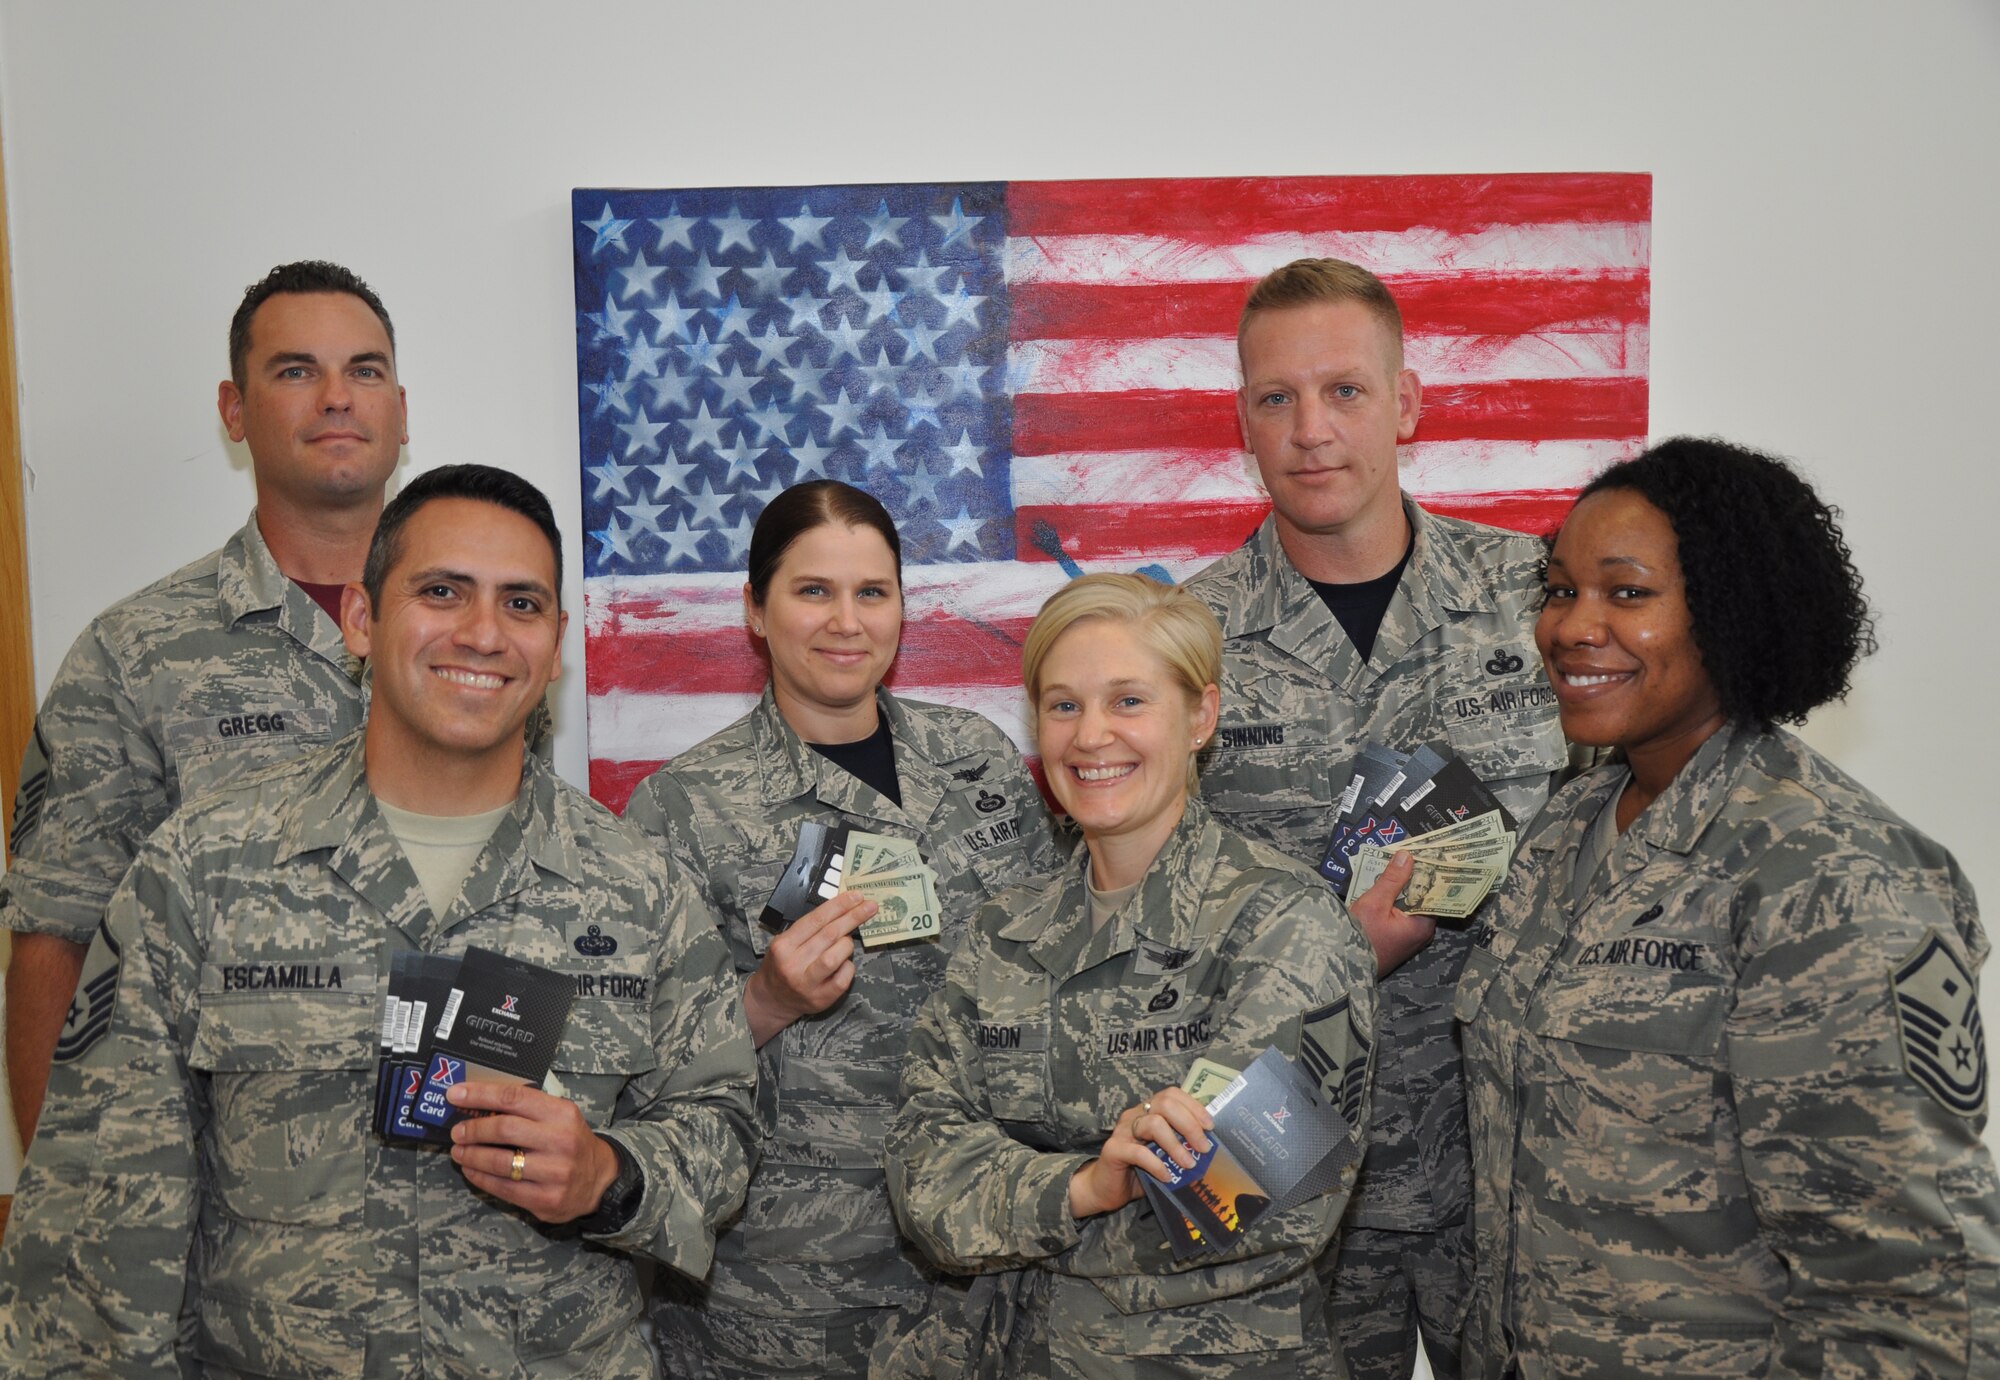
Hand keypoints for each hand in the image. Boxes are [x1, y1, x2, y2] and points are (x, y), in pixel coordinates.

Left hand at [446, 1080, 620, 1223]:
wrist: (600, 1179)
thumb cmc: (571, 1142)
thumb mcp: (559, 1117)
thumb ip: (527, 1110)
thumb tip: (480, 1104)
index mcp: (562, 1113)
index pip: (514, 1098)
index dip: (480, 1095)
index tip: (456, 1094)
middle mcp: (561, 1141)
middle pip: (504, 1129)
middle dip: (473, 1129)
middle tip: (457, 1131)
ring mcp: (554, 1172)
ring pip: (500, 1162)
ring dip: (472, 1155)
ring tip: (459, 1151)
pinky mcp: (546, 1199)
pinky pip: (504, 1188)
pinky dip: (481, 1178)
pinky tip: (472, 1170)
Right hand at [742, 891, 876, 1046]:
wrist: (772, 999)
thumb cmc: (782, 966)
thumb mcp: (786, 943)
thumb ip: (810, 929)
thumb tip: (842, 909)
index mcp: (784, 945)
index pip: (815, 920)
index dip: (839, 906)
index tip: (856, 896)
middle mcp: (793, 964)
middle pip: (829, 935)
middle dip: (853, 918)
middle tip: (870, 907)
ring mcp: (807, 983)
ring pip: (836, 956)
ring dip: (847, 945)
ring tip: (847, 942)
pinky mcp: (821, 998)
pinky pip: (843, 978)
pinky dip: (849, 967)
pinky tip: (845, 963)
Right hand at [1068, 1086, 1213, 1218]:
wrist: (1106, 1189)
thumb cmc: (1139, 1170)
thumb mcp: (1164, 1154)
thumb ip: (1180, 1144)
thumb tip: (1209, 1145)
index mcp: (1148, 1110)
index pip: (1171, 1094)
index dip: (1193, 1106)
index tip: (1210, 1126)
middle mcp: (1135, 1115)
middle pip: (1165, 1104)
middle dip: (1189, 1124)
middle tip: (1203, 1147)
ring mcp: (1123, 1130)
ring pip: (1153, 1124)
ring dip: (1176, 1145)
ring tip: (1189, 1164)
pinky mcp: (1114, 1149)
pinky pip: (1138, 1152)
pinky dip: (1157, 1164)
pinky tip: (1166, 1176)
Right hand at [1347, 852, 1434, 976]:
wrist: (1342, 965)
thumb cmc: (1360, 937)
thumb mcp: (1374, 903)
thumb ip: (1392, 879)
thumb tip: (1406, 856)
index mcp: (1423, 925)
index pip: (1433, 893)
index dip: (1428, 873)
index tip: (1426, 854)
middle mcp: (1421, 933)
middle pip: (1421, 899)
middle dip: (1412, 879)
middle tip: (1407, 855)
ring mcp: (1409, 938)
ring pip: (1409, 906)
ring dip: (1401, 890)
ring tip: (1394, 866)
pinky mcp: (1396, 940)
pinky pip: (1400, 915)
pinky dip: (1394, 902)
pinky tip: (1384, 887)